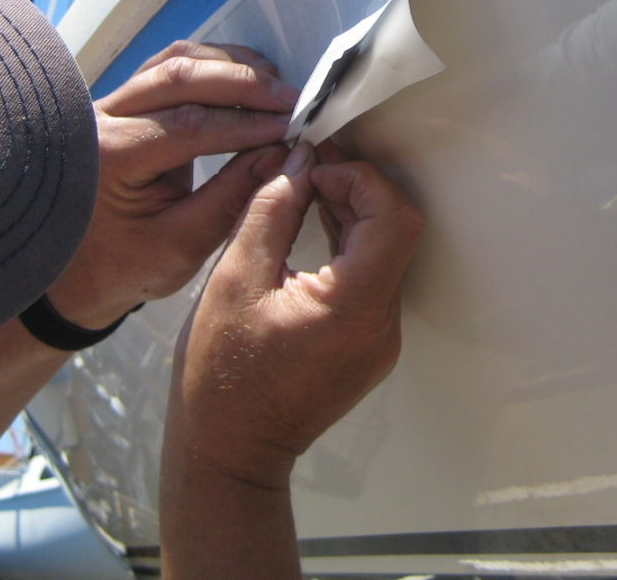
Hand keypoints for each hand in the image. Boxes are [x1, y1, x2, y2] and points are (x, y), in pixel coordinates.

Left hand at [47, 41, 297, 328]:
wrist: (80, 268)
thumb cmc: (126, 265)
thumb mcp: (183, 246)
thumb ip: (231, 198)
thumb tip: (282, 155)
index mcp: (111, 156)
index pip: (188, 125)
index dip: (245, 123)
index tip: (290, 127)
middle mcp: (102, 117)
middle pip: (179, 77)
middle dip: (244, 84)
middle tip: (293, 100)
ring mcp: (110, 103)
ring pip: (174, 61)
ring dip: (230, 66)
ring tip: (276, 86)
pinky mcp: (124, 100)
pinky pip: (169, 65)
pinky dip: (212, 65)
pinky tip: (246, 78)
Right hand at [168, 143, 422, 490]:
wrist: (229, 453)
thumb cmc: (222, 376)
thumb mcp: (236, 278)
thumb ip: (272, 211)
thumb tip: (298, 163)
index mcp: (354, 307)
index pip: (394, 219)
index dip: (362, 179)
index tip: (318, 169)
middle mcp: (381, 325)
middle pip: (394, 233)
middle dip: (356, 190)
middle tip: (310, 169)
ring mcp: (380, 340)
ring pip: (385, 255)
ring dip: (353, 217)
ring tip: (307, 190)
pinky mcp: (369, 347)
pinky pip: (372, 282)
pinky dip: (349, 248)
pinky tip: (314, 229)